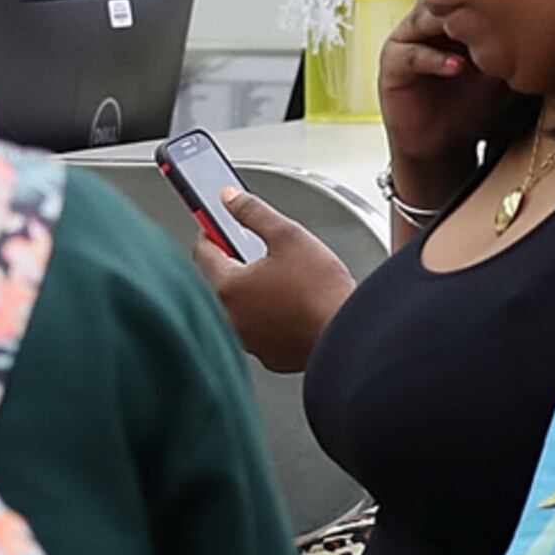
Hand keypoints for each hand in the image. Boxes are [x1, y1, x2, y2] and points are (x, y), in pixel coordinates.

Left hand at [189, 191, 356, 374]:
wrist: (352, 335)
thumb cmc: (323, 293)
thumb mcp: (288, 236)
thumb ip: (254, 212)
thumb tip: (231, 198)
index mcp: (227, 287)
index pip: (203, 251)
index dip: (211, 231)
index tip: (217, 224)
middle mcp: (230, 317)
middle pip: (217, 279)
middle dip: (231, 261)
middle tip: (254, 250)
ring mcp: (249, 340)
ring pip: (238, 306)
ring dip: (250, 290)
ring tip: (280, 279)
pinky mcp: (269, 355)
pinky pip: (259, 329)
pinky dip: (267, 316)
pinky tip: (290, 306)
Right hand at [378, 3, 503, 199]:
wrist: (444, 143)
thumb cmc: (474, 105)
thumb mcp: (504, 67)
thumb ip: (515, 40)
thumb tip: (552, 17)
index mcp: (454, 16)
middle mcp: (427, 23)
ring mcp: (408, 41)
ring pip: (424, 19)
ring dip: (449, 23)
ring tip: (475, 33)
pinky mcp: (392, 66)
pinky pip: (411, 55)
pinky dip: (435, 59)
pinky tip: (458, 67)